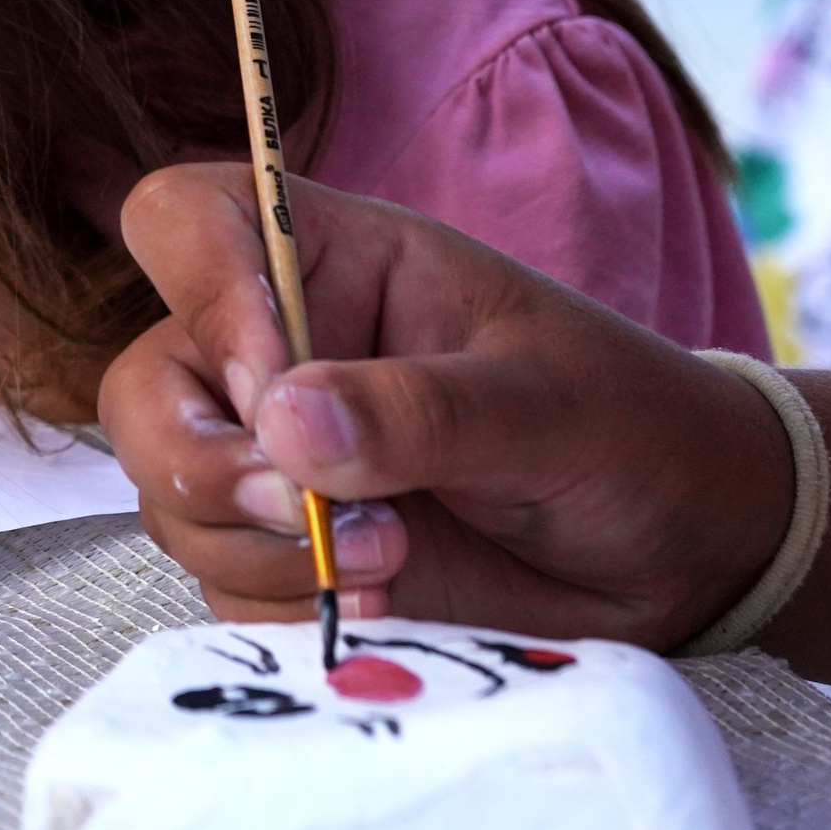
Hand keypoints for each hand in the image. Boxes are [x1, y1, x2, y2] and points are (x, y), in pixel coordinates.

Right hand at [99, 163, 792, 645]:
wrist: (685, 548)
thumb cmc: (627, 427)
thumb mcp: (545, 404)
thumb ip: (420, 409)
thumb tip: (282, 423)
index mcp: (336, 263)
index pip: (189, 222)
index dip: (201, 295)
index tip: (276, 388)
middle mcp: (280, 352)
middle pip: (146, 388)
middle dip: (204, 466)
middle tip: (313, 513)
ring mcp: (276, 460)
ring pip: (171, 500)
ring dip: (260, 549)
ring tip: (394, 562)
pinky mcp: (292, 555)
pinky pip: (223, 588)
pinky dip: (286, 608)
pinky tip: (387, 602)